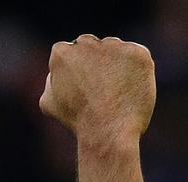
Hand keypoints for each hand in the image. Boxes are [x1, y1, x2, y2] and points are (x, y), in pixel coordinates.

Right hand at [39, 34, 155, 137]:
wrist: (107, 131)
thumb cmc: (78, 121)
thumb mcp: (50, 104)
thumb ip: (51, 82)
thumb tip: (56, 74)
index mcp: (62, 52)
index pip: (71, 52)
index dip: (79, 72)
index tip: (84, 88)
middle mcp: (86, 43)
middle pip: (94, 47)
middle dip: (98, 64)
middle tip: (102, 91)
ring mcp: (114, 46)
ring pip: (117, 52)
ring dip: (118, 67)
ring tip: (116, 95)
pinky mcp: (138, 53)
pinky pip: (138, 59)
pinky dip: (137, 73)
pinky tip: (129, 91)